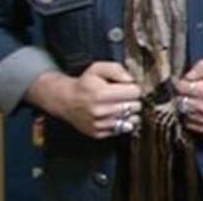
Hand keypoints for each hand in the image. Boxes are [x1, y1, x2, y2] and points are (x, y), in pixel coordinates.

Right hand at [26, 62, 141, 138]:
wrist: (66, 100)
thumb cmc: (85, 84)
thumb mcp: (98, 68)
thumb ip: (117, 70)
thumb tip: (131, 80)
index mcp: (101, 94)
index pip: (135, 93)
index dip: (133, 88)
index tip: (127, 87)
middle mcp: (100, 111)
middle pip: (135, 106)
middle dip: (133, 100)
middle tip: (124, 96)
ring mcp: (99, 124)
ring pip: (132, 120)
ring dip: (130, 112)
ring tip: (121, 106)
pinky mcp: (98, 133)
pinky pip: (123, 130)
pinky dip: (122, 122)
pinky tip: (115, 115)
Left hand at [177, 59, 202, 134]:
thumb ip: (200, 67)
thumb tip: (186, 77)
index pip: (182, 88)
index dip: (179, 83)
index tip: (180, 81)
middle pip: (180, 101)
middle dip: (182, 94)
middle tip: (189, 90)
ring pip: (183, 112)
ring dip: (186, 105)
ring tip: (196, 98)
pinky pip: (188, 123)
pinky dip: (190, 115)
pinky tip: (198, 108)